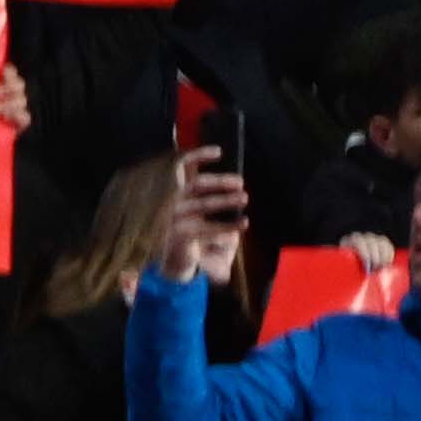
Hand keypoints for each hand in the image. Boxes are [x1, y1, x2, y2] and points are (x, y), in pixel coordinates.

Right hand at [160, 145, 252, 277]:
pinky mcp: (182, 237)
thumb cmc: (199, 240)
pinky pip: (209, 229)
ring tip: (245, 198)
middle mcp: (176, 204)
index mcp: (180, 196)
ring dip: (226, 200)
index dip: (199, 156)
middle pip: (197, 185)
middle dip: (220, 181)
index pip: (182, 168)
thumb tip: (236, 191)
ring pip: (204, 204)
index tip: (219, 152)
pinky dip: (227, 226)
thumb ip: (218, 204)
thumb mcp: (209, 220)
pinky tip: (242, 225)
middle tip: (241, 183)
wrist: (180, 269)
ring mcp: (176, 220)